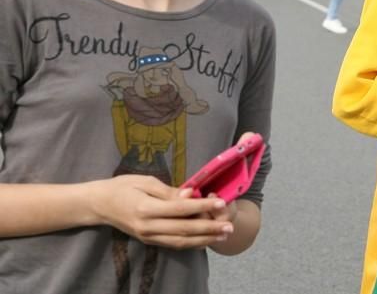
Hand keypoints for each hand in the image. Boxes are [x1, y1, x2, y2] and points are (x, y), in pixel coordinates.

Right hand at [89, 175, 232, 249]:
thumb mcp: (145, 181)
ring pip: (180, 241)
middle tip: (229, 227)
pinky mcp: (148, 240)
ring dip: (204, 239)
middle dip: (209, 228)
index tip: (221, 202)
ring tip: (223, 235)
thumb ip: (169, 191)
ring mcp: (148, 236)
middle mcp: (148, 226)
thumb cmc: (122, 186)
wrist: (98, 204)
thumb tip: (191, 194)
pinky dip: (191, 244)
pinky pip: (173, 244)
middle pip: (183, 230)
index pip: (180, 209)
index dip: (202, 207)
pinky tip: (206, 240)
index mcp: (146, 209)